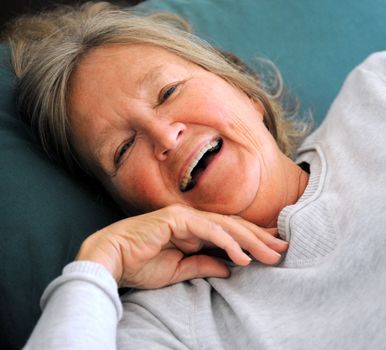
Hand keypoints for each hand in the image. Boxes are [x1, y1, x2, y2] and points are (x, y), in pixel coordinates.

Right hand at [76, 204, 287, 288]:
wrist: (111, 260)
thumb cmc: (141, 264)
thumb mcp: (180, 270)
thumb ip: (204, 265)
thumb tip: (229, 267)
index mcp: (193, 230)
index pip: (228, 232)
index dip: (252, 240)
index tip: (272, 249)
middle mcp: (192, 220)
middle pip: (233, 226)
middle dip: (259, 238)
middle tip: (283, 248)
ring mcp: (184, 217)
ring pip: (225, 225)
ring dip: (250, 240)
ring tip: (271, 254)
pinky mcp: (176, 219)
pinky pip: (207, 230)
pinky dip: (226, 242)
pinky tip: (243, 256)